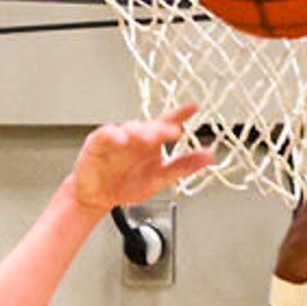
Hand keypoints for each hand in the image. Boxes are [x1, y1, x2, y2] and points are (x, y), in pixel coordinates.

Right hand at [69, 105, 215, 213]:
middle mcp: (136, 136)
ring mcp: (117, 138)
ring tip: (149, 138)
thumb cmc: (126, 185)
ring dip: (140, 132)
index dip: (180, 115)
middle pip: (150, 127)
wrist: (97, 197)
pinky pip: (106, 135)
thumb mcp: (160, 179)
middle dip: (161, 128)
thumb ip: (184, 166)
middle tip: (172, 131)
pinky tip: (122, 140)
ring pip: (129, 128)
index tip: (193, 108)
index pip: (167, 124)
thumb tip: (209, 156)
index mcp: (151, 142)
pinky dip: (114, 136)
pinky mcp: (98, 142)